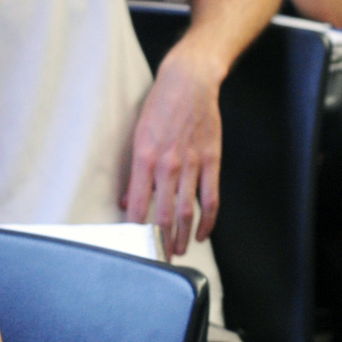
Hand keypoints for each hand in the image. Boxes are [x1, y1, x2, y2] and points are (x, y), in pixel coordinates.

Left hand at [123, 48, 222, 256]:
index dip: (137, 230)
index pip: (139, 205)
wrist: (188, 82)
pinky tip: (201, 233)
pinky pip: (210, 198)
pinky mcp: (211, 161)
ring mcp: (192, 164)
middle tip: (158, 259)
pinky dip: (207, 221)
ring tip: (177, 251)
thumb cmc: (160, 106)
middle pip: (163, 214)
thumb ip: (135, 173)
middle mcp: (168, 164)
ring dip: (181, 236)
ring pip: (186, 211)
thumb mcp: (138, 136)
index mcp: (144, 158)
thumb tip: (131, 199)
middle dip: (160, 241)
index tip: (135, 245)